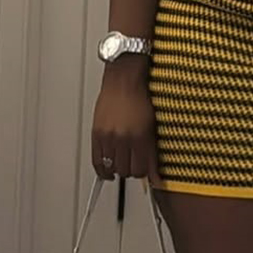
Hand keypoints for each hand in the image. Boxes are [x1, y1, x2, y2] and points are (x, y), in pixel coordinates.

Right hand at [91, 57, 162, 185]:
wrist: (124, 78)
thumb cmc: (140, 96)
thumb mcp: (153, 124)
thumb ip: (153, 150)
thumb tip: (155, 172)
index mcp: (142, 136)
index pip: (144, 169)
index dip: (147, 174)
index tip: (149, 174)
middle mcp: (124, 138)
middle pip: (128, 171)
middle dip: (133, 170)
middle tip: (136, 165)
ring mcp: (109, 136)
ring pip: (113, 168)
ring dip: (119, 169)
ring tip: (124, 163)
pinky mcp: (97, 134)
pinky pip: (96, 161)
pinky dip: (102, 170)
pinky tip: (107, 172)